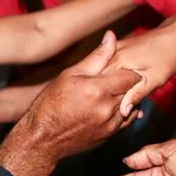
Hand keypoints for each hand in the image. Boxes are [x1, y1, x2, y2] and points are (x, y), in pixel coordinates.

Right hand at [0, 31, 141, 175]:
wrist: (42, 139)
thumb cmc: (51, 103)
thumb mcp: (69, 75)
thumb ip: (95, 57)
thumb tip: (111, 37)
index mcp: (98, 90)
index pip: (131, 76)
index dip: (130, 69)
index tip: (125, 66)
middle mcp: (107, 109)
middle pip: (134, 91)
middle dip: (130, 83)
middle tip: (122, 77)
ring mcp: (110, 125)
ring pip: (132, 106)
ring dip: (127, 98)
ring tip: (114, 91)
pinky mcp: (109, 136)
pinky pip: (126, 121)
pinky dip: (123, 112)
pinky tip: (110, 106)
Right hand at [104, 22, 175, 117]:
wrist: (174, 34)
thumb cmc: (168, 55)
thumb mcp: (155, 79)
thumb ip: (137, 94)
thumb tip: (123, 111)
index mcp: (119, 60)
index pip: (100, 83)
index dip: (104, 99)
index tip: (110, 113)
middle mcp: (113, 53)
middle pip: (101, 79)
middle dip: (107, 95)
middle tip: (118, 112)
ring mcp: (114, 49)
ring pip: (105, 74)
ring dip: (111, 88)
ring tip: (122, 105)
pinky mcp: (118, 49)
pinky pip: (111, 68)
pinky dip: (115, 80)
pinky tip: (125, 93)